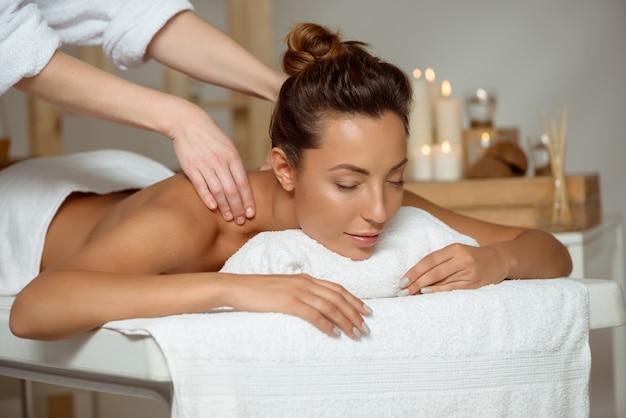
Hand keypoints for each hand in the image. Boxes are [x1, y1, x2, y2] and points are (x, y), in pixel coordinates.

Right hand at [171, 103, 254, 223]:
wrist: (188, 123)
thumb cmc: (211, 136)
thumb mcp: (228, 147)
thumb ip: (235, 165)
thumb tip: (244, 185)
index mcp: (232, 156)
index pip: (243, 183)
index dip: (248, 200)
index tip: (251, 213)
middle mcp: (220, 161)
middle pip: (232, 190)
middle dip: (238, 208)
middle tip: (241, 221)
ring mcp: (205, 164)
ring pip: (217, 190)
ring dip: (225, 207)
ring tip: (229, 218)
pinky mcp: (190, 167)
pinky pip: (200, 185)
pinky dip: (207, 198)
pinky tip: (213, 208)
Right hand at [225, 273, 371, 338]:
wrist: (236, 287)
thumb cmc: (257, 290)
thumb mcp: (283, 287)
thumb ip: (299, 292)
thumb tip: (313, 305)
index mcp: (305, 278)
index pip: (337, 288)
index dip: (354, 300)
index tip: (366, 310)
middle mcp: (305, 282)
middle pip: (338, 298)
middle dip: (355, 313)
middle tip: (366, 327)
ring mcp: (297, 291)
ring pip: (330, 306)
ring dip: (345, 321)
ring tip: (355, 333)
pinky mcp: (288, 302)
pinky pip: (314, 314)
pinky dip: (327, 324)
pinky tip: (335, 334)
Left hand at [398, 244, 506, 294]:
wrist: (499, 260)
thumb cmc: (471, 257)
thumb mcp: (455, 252)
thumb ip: (439, 261)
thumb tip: (416, 275)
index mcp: (454, 248)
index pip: (429, 260)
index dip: (414, 271)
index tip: (402, 280)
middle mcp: (462, 259)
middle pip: (434, 272)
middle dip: (416, 282)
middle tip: (402, 291)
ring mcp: (470, 272)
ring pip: (442, 281)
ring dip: (424, 289)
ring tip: (410, 294)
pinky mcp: (475, 284)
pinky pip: (452, 289)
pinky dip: (438, 292)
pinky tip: (427, 294)